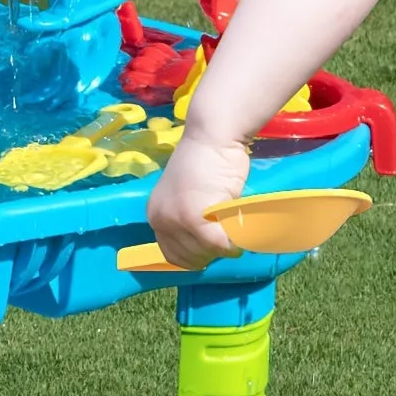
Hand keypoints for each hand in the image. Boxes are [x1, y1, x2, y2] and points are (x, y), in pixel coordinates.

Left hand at [146, 130, 249, 271]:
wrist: (212, 137)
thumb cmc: (206, 162)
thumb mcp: (188, 196)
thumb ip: (190, 219)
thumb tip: (206, 247)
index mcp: (156, 215)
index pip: (172, 255)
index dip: (196, 255)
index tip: (212, 248)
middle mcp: (160, 219)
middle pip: (189, 258)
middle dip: (211, 252)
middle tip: (226, 233)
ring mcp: (175, 220)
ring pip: (205, 252)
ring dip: (222, 246)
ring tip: (232, 226)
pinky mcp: (194, 219)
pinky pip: (218, 244)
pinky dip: (233, 243)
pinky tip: (240, 230)